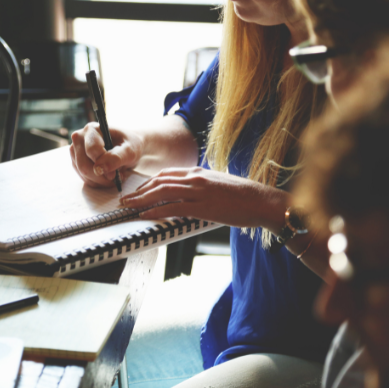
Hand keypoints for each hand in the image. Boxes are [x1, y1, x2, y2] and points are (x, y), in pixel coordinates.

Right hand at [70, 122, 143, 187]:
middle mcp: (80, 138)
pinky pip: (84, 178)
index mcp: (92, 129)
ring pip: (83, 173)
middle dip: (101, 176)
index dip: (103, 165)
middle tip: (116, 177)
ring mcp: (76, 150)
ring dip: (100, 180)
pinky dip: (97, 182)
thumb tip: (99, 168)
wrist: (128, 147)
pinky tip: (107, 177)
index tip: (115, 173)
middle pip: (84, 165)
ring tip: (114, 175)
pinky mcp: (76, 162)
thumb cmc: (130, 145)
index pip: (91, 151)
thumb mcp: (130, 150)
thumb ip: (116, 157)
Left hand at [121, 167, 287, 229]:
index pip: (166, 174)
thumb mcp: (218, 184)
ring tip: (129, 207)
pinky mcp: (203, 206)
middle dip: (139, 191)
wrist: (262, 201)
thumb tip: (188, 195)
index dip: (148, 183)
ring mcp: (198, 191)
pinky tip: (145, 215)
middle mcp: (195, 178)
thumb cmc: (243, 196)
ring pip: (162, 192)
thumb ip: (201, 186)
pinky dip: (156, 211)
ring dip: (141, 200)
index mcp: (198, 172)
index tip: (138, 190)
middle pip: (159, 181)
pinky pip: (173, 208)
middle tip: (126, 199)